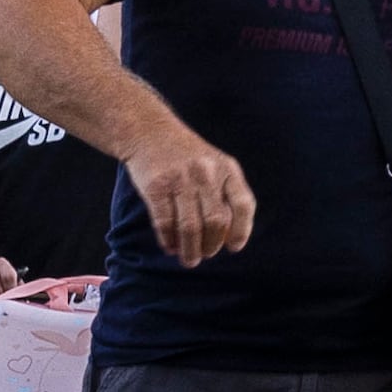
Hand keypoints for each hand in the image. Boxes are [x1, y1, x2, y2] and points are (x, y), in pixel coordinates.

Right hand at [127, 126, 258, 265]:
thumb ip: (226, 193)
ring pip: (190, 227)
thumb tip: (230, 238)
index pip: (243, 205)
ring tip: (189, 260)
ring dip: (190, 250)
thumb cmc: (185, 155)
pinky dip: (168, 240)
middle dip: (211, 246)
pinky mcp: (156, 186)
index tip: (233, 247)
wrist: (148, 130)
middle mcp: (206, 173)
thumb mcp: (215, 163)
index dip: (241, 230)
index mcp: (227, 168)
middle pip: (216, 222)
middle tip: (205, 255)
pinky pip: (165, 222)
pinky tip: (170, 246)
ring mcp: (180, 179)